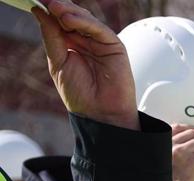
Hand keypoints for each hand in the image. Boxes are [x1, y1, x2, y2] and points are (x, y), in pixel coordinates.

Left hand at [33, 0, 138, 129]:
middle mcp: (86, 40)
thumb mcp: (57, 62)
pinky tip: (69, 20)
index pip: (59, 20)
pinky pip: (99, 29)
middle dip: (58, 7)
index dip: (48, 10)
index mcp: (71, 43)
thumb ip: (51, 36)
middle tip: (45, 1)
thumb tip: (40, 11)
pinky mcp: (114, 46)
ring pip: (85, 19)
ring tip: (55, 9)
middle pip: (72, 15)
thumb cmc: (81, 95)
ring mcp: (100, 42)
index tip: (35, 1)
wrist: (99, 114)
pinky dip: (84, 22)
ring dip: (69, 11)